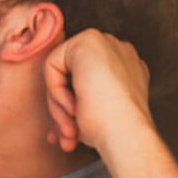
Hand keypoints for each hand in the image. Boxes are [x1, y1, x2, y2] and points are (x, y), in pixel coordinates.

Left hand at [43, 29, 153, 153]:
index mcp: (125, 70)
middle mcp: (117, 51)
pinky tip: (72, 108)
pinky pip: (52, 65)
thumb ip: (74, 107)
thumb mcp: (91, 115)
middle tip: (67, 137)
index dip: (68, 109)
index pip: (81, 83)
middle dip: (60, 110)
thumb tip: (56, 127)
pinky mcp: (88, 40)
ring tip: (69, 131)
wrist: (125, 134)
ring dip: (58, 107)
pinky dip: (55, 91)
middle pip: (68, 77)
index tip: (69, 135)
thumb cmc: (111, 131)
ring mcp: (106, 42)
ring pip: (59, 73)